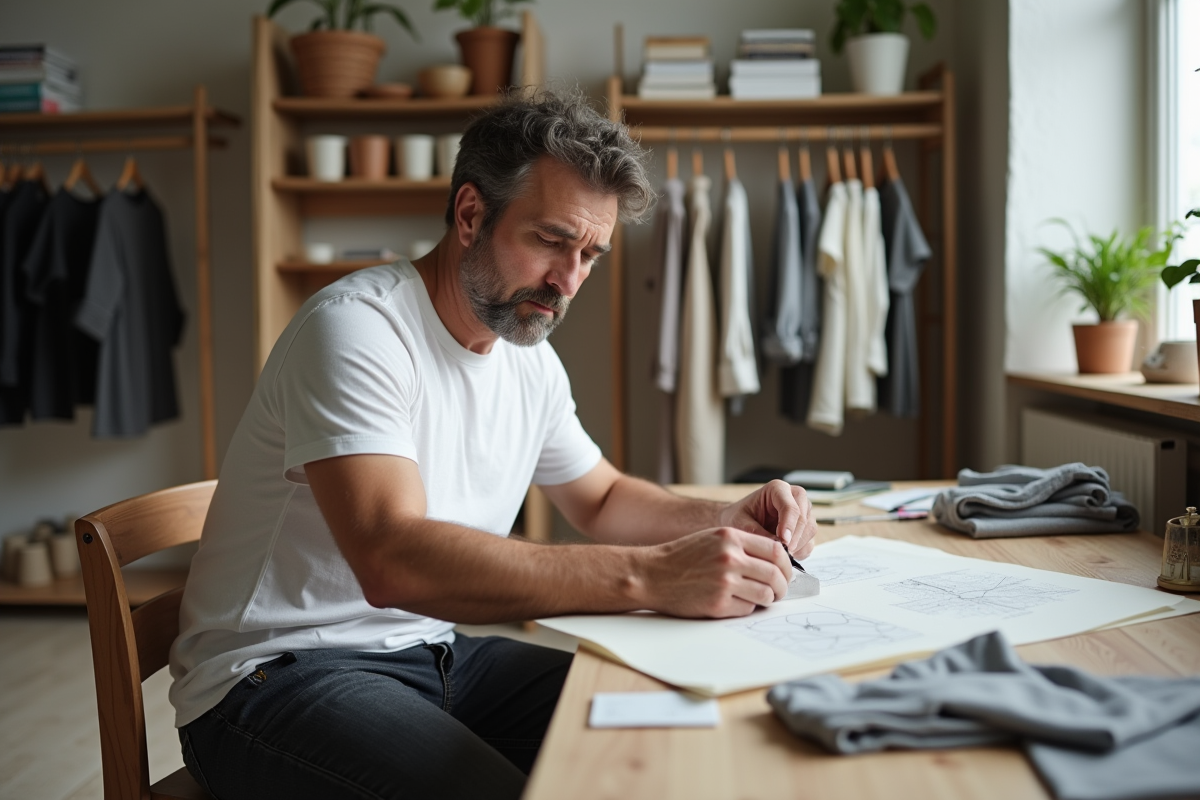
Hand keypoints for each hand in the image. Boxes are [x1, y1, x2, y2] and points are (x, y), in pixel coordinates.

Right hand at [639, 527, 791, 617]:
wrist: (651, 574)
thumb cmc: (682, 556)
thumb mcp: (712, 538)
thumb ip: (742, 545)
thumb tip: (776, 560)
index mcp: (731, 538)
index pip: (776, 550)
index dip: (787, 564)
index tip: (785, 572)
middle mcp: (730, 558)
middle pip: (775, 574)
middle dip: (782, 586)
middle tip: (779, 590)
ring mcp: (724, 582)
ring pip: (766, 594)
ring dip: (767, 599)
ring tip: (761, 598)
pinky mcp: (717, 604)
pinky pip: (747, 608)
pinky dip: (747, 607)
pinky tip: (736, 602)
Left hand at [717, 480, 816, 558]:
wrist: (738, 522)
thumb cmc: (738, 517)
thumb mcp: (741, 523)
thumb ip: (758, 532)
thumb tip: (779, 545)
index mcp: (778, 489)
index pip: (790, 506)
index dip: (788, 525)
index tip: (783, 541)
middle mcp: (794, 497)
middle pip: (804, 518)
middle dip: (793, 538)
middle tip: (782, 553)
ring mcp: (803, 512)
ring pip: (810, 529)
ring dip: (797, 545)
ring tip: (779, 554)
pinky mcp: (805, 528)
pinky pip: (809, 541)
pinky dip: (799, 551)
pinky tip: (784, 554)